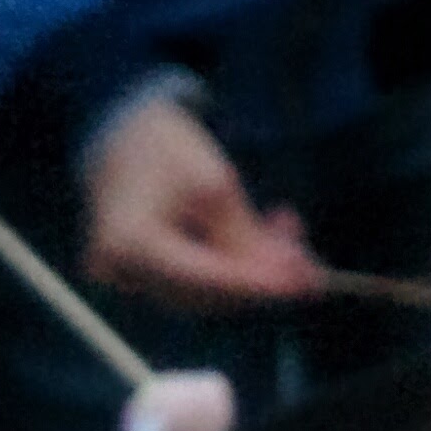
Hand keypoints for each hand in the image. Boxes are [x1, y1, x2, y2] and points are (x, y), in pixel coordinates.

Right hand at [82, 96, 326, 312]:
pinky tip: (258, 238)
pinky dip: (229, 265)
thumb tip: (290, 279)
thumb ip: (247, 237)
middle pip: (209, 295)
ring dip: (251, 269)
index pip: (205, 280)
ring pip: (207, 293)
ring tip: (283, 231)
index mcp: (130, 241)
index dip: (258, 286)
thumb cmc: (165, 149)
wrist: (121, 135)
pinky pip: (194, 283)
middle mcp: (122, 270)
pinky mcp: (140, 277)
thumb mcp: (214, 184)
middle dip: (262, 277)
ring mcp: (127, 278)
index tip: (302, 285)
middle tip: (309, 262)